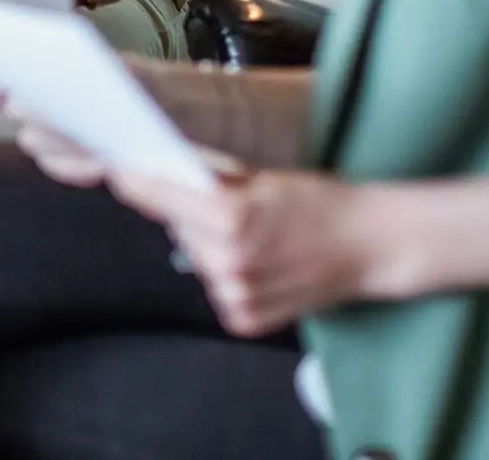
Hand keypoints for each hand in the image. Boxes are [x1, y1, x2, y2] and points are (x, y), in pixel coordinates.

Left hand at [109, 169, 385, 336]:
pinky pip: (216, 286)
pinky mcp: (244, 319)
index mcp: (230, 219)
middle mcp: (228, 262)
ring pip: (196, 256)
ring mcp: (236, 296)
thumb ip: (209, 179)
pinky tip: (259, 263)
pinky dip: (227, 272)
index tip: (118, 172)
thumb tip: (163, 168)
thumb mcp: (260, 178)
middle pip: (176, 227)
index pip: (160, 197)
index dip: (136, 183)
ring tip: (252, 236)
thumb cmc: (318, 203)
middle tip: (222, 203)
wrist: (369, 246)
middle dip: (185, 211)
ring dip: (209, 243)